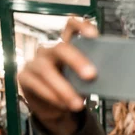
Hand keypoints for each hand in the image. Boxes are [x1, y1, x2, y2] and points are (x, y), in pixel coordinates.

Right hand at [18, 18, 97, 134]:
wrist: (55, 108)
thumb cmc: (73, 89)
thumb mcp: (85, 82)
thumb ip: (92, 76)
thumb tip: (110, 79)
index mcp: (67, 46)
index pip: (71, 26)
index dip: (81, 26)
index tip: (94, 35)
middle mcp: (49, 50)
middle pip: (60, 48)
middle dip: (76, 61)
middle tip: (91, 75)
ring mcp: (35, 62)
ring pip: (46, 69)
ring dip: (64, 88)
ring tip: (78, 104)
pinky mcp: (24, 77)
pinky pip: (36, 84)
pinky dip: (52, 96)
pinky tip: (63, 105)